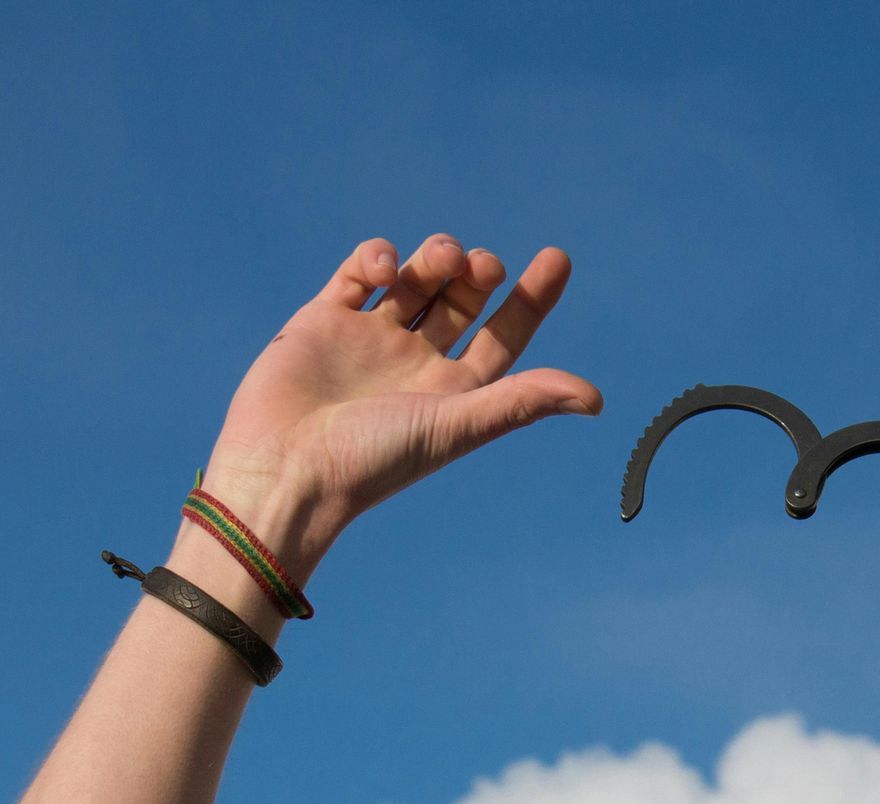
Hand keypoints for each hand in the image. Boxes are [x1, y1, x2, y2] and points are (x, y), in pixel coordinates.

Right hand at [194, 235, 600, 573]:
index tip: (557, 257)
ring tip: (443, 260)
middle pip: (462, 300)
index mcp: (453, 392)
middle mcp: (415, 364)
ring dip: (436, 257)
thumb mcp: (456, 426)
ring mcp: (369, 339)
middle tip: (486, 268)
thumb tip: (595, 398)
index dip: (533, 299)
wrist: (284, 471)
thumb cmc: (373, 461)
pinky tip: (388, 270)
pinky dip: (379, 257)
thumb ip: (521, 402)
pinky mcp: (323, 321)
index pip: (504, 336)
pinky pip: (360, 273)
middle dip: (479, 273)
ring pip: (416, 280)